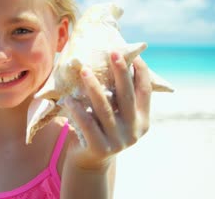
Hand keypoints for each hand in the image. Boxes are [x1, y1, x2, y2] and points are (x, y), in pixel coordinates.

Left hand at [64, 52, 151, 170]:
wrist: (89, 162)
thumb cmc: (101, 129)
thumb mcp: (116, 115)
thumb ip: (118, 98)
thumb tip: (112, 61)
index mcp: (142, 120)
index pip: (145, 92)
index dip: (141, 72)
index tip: (133, 54)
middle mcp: (134, 131)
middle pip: (127, 97)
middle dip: (121, 73)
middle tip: (114, 53)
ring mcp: (118, 142)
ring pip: (105, 109)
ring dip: (94, 88)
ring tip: (85, 71)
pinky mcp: (100, 148)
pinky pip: (87, 124)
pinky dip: (78, 110)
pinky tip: (69, 98)